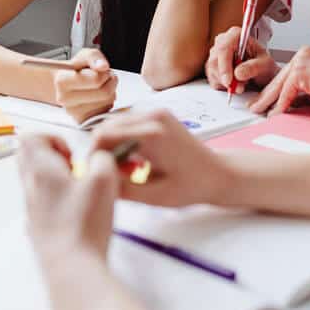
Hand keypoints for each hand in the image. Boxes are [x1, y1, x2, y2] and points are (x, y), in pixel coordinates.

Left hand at [18, 134, 117, 268]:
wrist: (72, 268)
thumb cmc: (85, 223)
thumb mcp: (104, 180)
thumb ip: (103, 158)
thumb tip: (99, 157)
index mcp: (41, 170)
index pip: (29, 137)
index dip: (53, 138)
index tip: (72, 155)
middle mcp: (30, 188)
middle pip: (27, 157)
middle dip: (51, 156)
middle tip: (73, 168)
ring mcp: (31, 210)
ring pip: (34, 181)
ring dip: (54, 178)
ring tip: (78, 191)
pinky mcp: (37, 229)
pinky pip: (40, 204)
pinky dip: (55, 200)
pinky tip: (76, 213)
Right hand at [54, 48, 116, 124]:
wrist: (67, 85)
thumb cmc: (77, 69)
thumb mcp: (84, 55)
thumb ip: (94, 57)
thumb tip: (103, 66)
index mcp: (62, 81)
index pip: (95, 80)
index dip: (104, 73)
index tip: (101, 70)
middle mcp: (65, 99)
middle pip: (104, 93)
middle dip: (110, 82)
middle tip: (106, 77)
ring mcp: (73, 113)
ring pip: (107, 103)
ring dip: (110, 92)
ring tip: (101, 86)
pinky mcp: (82, 120)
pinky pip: (106, 111)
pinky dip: (107, 103)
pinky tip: (99, 97)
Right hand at [90, 109, 227, 206]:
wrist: (217, 173)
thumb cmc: (192, 186)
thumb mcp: (155, 197)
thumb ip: (122, 189)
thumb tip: (95, 181)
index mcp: (152, 133)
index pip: (104, 134)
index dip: (92, 154)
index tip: (94, 174)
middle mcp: (153, 116)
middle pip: (107, 126)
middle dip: (101, 151)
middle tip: (109, 175)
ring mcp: (156, 112)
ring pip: (116, 124)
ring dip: (112, 146)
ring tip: (124, 171)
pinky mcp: (158, 115)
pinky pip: (129, 124)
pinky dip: (124, 140)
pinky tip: (133, 162)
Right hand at [205, 25, 278, 92]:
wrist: (263, 73)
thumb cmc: (264, 64)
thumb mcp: (265, 65)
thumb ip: (253, 67)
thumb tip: (238, 73)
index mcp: (235, 35)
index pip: (224, 48)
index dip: (224, 66)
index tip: (229, 81)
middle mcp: (223, 41)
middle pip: (214, 60)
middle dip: (226, 78)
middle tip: (239, 87)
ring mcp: (216, 54)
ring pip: (212, 71)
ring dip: (226, 83)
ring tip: (242, 83)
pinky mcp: (213, 66)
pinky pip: (211, 78)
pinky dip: (223, 85)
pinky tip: (235, 84)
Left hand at [250, 47, 309, 113]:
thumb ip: (299, 92)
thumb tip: (283, 103)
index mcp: (306, 55)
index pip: (285, 73)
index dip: (272, 88)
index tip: (263, 99)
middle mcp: (302, 54)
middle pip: (279, 78)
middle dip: (266, 94)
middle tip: (255, 105)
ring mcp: (302, 61)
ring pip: (280, 85)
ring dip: (268, 100)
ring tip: (259, 111)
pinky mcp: (302, 72)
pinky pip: (287, 92)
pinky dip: (280, 105)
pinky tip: (274, 115)